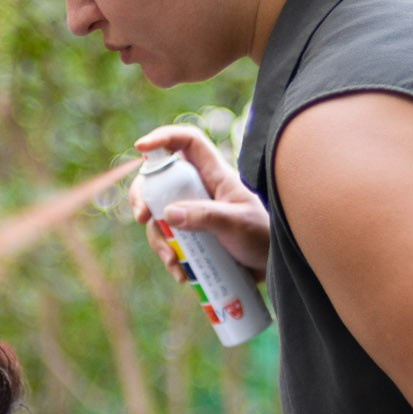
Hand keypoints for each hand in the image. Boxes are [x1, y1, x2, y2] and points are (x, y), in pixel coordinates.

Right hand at [131, 125, 270, 278]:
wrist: (271, 267)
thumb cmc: (263, 237)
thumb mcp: (236, 224)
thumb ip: (206, 216)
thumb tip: (167, 213)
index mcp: (214, 175)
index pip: (187, 142)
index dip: (164, 138)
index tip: (141, 148)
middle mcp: (199, 190)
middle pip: (159, 179)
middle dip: (144, 196)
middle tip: (143, 217)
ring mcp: (193, 213)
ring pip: (159, 215)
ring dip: (158, 238)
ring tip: (173, 261)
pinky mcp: (192, 236)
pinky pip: (169, 241)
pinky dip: (170, 258)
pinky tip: (181, 275)